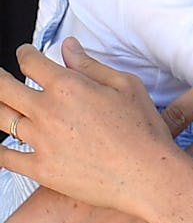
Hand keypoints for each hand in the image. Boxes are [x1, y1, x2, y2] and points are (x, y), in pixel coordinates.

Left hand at [0, 39, 192, 213]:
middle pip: (3, 88)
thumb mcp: (125, 85)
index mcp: (67, 86)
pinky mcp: (41, 169)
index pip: (30, 62)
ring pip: (1, 119)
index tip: (25, 54)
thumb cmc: (142, 129)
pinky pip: (6, 158)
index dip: (24, 53)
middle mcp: (47, 111)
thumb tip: (68, 46)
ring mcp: (41, 142)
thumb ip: (90, 65)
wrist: (148, 175)